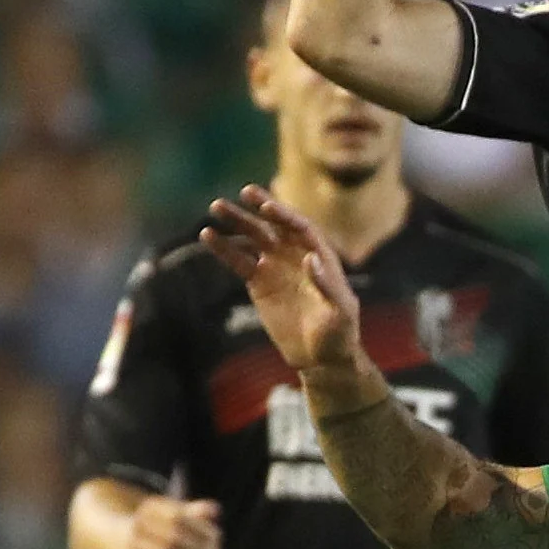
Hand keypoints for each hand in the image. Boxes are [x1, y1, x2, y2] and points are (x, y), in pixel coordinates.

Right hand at [124, 495, 223, 548]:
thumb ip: (196, 511)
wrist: (119, 540)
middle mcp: (139, 523)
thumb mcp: (175, 513)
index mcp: (150, 507)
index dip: (200, 528)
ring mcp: (133, 543)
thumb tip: (215, 510)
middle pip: (173, 534)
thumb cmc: (158, 525)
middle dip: (198, 545)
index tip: (217, 536)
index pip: (179, 516)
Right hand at [199, 188, 363, 383]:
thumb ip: (327, 285)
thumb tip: (309, 259)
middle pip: (276, 225)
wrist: (321, 356)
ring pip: (253, 237)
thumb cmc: (340, 334)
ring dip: (237, 222)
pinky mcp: (258, 282)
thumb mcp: (341, 311)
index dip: (285, 216)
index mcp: (320, 256)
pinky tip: (207, 236)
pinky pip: (238, 260)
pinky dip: (223, 248)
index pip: (301, 228)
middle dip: (260, 207)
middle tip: (245, 192)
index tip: (267, 208)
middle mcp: (296, 256)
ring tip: (216, 207)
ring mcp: (275, 266)